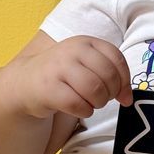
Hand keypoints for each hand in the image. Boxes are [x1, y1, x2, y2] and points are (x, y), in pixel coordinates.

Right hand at [13, 36, 131, 120]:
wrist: (25, 82)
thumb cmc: (62, 75)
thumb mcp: (86, 65)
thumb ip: (110, 75)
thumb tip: (128, 98)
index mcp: (85, 42)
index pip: (116, 59)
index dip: (124, 80)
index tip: (121, 95)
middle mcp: (72, 50)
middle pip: (108, 76)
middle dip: (110, 94)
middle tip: (102, 99)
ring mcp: (58, 68)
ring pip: (95, 90)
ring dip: (98, 103)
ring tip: (91, 104)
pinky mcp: (48, 88)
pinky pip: (78, 104)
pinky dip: (84, 111)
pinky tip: (80, 109)